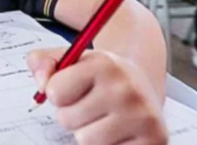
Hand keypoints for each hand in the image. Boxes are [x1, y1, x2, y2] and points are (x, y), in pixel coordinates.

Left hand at [27, 49, 166, 144]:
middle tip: (90, 105)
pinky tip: (117, 131)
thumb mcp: (70, 59)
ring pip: (86, 140)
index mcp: (105, 64)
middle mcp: (127, 89)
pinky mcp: (155, 140)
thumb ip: (41, 62)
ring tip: (102, 118)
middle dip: (72, 115)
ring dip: (87, 133)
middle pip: (67, 120)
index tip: (71, 88)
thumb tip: (41, 85)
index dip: (56, 93)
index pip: (55, 92)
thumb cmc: (98, 76)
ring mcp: (144, 117)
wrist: (141, 84)